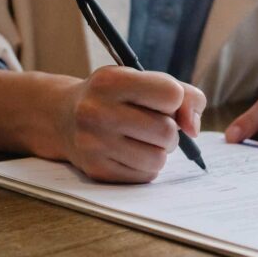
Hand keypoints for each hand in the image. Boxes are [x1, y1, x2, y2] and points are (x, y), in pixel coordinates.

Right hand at [58, 67, 205, 182]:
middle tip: (155, 125)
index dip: (175, 100)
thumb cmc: (114, 97)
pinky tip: (130, 153)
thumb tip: (193, 129)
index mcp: (111, 81)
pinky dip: (146, 166)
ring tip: (144, 140)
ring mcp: (94, 143)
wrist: (63, 117)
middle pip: (167, 131)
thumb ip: (183, 95)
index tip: (163, 102)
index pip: (171, 94)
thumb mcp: (142, 80)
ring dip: (160, 151)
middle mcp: (97, 111)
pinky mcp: (96, 169)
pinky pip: (145, 176)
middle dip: (170, 131)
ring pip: (158, 158)